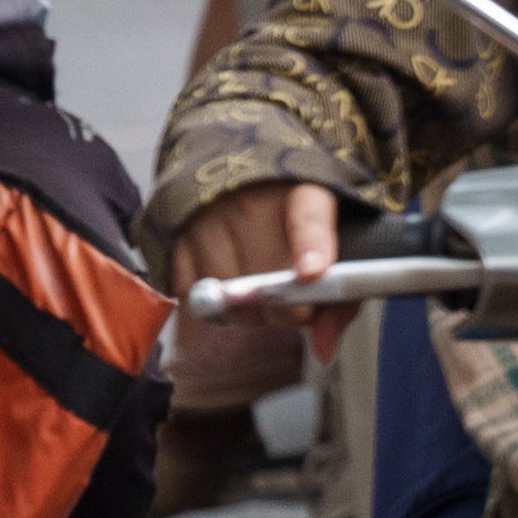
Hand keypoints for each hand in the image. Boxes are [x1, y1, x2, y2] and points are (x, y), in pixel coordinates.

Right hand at [173, 182, 339, 302]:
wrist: (235, 168)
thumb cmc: (296, 220)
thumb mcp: (333, 245)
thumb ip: (341, 299)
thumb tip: (324, 349)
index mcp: (304, 190)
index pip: (308, 219)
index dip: (311, 248)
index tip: (312, 273)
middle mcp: (251, 200)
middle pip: (268, 281)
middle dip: (287, 309)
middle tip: (295, 302)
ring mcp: (208, 218)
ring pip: (230, 298)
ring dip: (251, 313)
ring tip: (264, 294)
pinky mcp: (176, 239)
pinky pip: (197, 300)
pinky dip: (219, 310)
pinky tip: (234, 293)